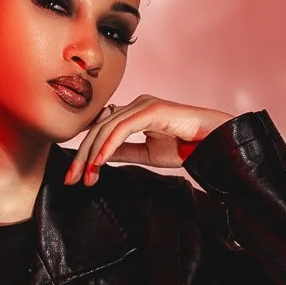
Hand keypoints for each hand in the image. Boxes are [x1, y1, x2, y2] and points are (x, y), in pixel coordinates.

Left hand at [64, 97, 231, 184]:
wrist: (214, 142)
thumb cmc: (187, 146)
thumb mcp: (148, 154)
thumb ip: (125, 152)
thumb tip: (100, 158)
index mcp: (135, 112)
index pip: (102, 130)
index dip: (86, 152)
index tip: (77, 176)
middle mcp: (136, 104)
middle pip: (98, 128)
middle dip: (81, 155)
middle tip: (71, 179)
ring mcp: (143, 104)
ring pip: (106, 128)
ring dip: (92, 154)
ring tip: (85, 177)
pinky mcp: (151, 110)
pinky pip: (122, 129)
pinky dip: (108, 147)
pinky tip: (99, 164)